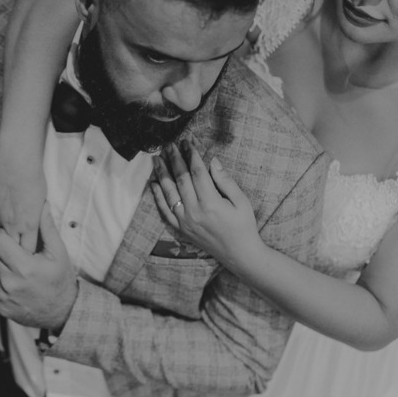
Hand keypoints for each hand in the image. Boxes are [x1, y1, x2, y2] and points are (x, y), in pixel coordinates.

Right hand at [0, 141, 46, 250]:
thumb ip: (37, 218)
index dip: (26, 256)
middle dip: (8, 254)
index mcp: (29, 225)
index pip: (26, 251)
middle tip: (7, 256)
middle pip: (7, 249)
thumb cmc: (35, 178)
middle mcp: (11, 224)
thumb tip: (35, 228)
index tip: (25, 258)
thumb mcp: (42, 201)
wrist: (18, 159)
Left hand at [0, 205, 77, 331]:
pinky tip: (10, 279)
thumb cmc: (61, 279)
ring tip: (14, 266)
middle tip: (15, 252)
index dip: (3, 235)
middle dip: (1, 249)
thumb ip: (47, 228)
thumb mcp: (58, 252)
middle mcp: (10, 283)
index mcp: (24, 267)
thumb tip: (42, 204)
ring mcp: (3, 297)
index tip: (13, 238)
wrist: (62, 311)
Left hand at [151, 140, 259, 267]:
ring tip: (157, 159)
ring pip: (169, 193)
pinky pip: (165, 210)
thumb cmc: (244, 225)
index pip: (197, 172)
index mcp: (211, 203)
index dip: (191, 155)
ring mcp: (185, 221)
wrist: (239, 254)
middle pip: (180, 179)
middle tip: (169, 145)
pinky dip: (157, 196)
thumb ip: (225, 181)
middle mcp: (194, 211)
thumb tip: (213, 161)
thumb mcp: (241, 201)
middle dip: (174, 159)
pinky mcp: (181, 229)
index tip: (188, 142)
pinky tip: (153, 183)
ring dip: (162, 174)